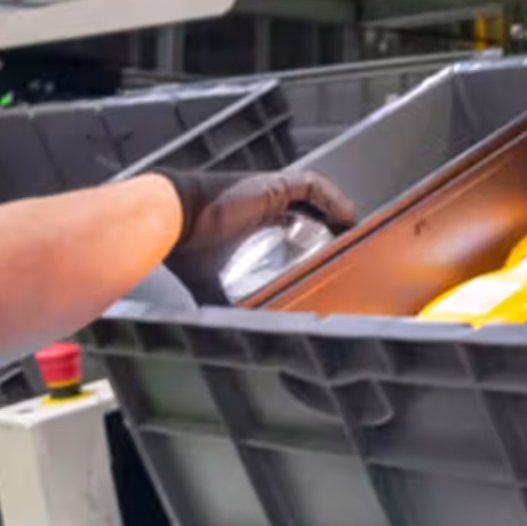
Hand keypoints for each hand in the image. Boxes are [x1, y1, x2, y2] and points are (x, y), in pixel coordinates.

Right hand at [149, 169, 356, 303]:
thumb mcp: (212, 285)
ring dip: (335, 213)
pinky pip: (311, 185)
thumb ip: (226, 308)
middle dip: (330, 229)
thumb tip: (238, 340)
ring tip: (353, 233)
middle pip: (309, 214)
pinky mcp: (273, 184)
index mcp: (251, 225)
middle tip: (348, 251)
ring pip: (314, 198)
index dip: (313, 242)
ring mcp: (269, 192)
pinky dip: (331, 198)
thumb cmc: (186, 250)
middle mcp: (263, 206)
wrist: (173, 218)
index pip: (291, 230)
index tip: (330, 262)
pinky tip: (345, 215)